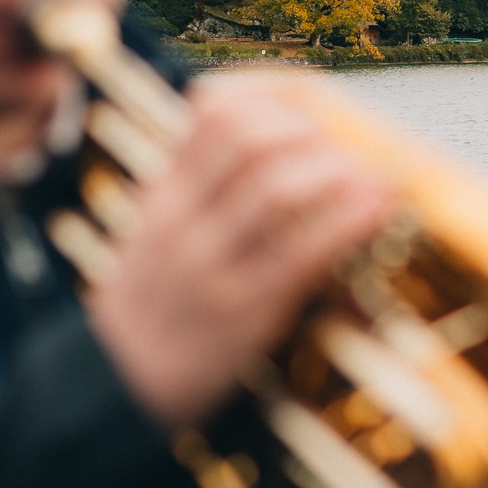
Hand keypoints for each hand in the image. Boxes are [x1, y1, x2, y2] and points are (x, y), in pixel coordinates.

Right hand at [85, 74, 393, 428]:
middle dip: (310, 132)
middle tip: (343, 147)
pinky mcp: (243, 312)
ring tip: (368, 176)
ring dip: (336, 171)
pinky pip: (303, 253)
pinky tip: (376, 211)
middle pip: (250, 139)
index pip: (213, 113)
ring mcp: (210, 266)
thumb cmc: (148, 305)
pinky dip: (349, 222)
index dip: (272, 99)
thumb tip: (261, 135)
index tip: (310, 110)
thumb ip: (194, 185)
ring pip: (278, 188)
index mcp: (162, 193)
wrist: (111, 388)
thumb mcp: (152, 231)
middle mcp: (182, 220)